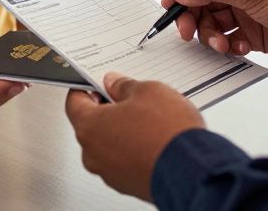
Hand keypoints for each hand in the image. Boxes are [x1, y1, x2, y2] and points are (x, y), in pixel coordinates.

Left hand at [65, 72, 203, 201]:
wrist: (193, 170)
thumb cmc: (167, 133)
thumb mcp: (147, 91)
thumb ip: (123, 85)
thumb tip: (114, 84)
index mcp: (89, 127)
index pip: (74, 102)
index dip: (86, 87)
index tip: (96, 82)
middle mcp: (93, 154)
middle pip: (92, 125)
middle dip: (108, 110)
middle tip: (127, 98)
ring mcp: (110, 173)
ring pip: (108, 145)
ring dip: (122, 131)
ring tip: (147, 119)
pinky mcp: (128, 184)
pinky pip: (124, 161)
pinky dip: (133, 149)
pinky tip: (153, 139)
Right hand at [164, 0, 267, 63]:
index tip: (168, 5)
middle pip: (201, 1)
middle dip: (193, 18)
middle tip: (188, 34)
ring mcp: (246, 10)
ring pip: (212, 23)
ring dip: (212, 35)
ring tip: (223, 45)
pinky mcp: (253, 32)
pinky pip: (228, 38)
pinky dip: (229, 45)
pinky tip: (242, 48)